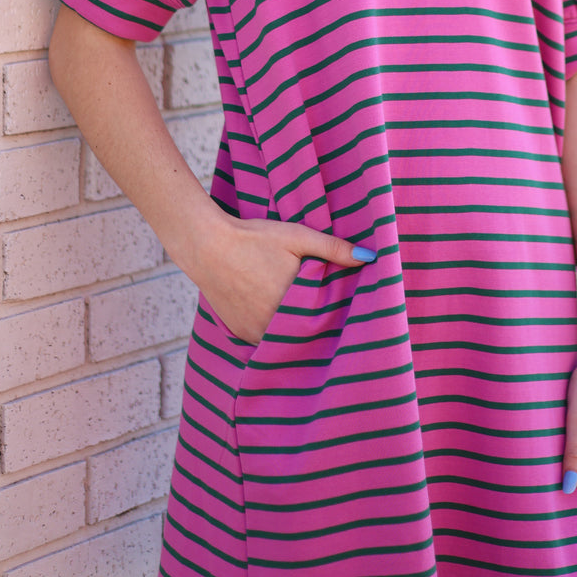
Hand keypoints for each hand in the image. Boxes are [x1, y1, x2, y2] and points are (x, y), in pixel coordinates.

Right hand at [193, 213, 375, 343]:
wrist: (207, 245)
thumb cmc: (254, 238)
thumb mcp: (297, 237)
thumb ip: (333, 249)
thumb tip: (369, 257)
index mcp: (293, 304)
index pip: (325, 320)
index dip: (337, 315)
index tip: (348, 310)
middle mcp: (273, 325)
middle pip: (305, 332)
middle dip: (317, 324)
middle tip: (330, 313)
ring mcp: (254, 332)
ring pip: (285, 339)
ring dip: (296, 331)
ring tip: (307, 315)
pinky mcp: (241, 333)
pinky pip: (266, 339)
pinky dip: (275, 331)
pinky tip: (281, 317)